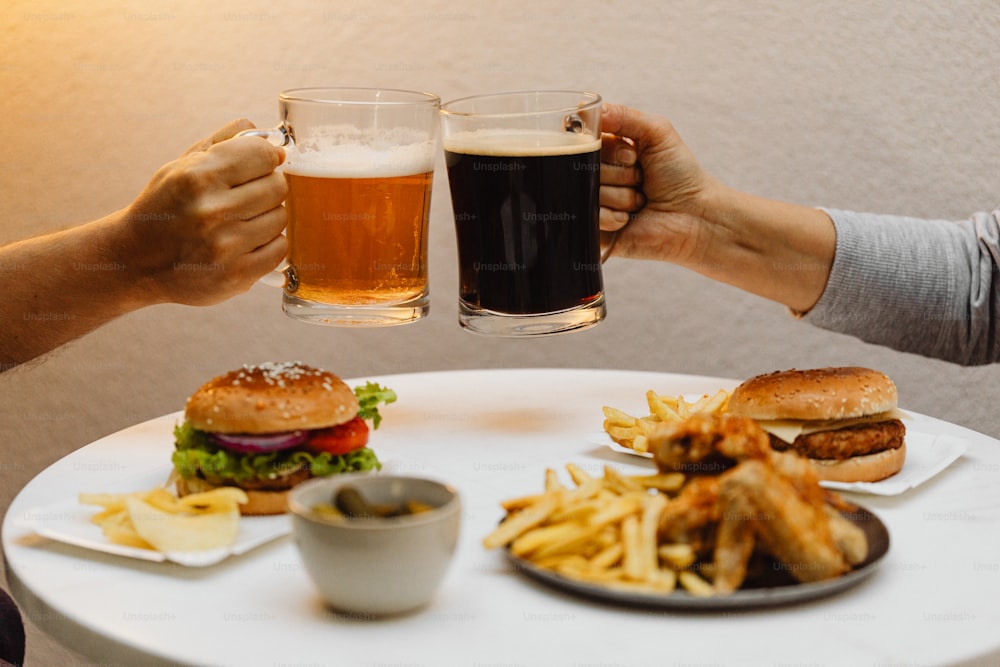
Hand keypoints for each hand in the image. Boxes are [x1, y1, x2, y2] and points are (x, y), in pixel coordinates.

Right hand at [120, 119, 287, 305]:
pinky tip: (247, 241)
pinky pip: (279, 249)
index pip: (263, 155)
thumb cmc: (165, 206)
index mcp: (198, 176)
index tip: (261, 164)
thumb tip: (272, 140)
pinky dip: (269, 243)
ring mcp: (225, 246)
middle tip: (250, 194)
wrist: (135, 259)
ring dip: (268, 216)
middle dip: (268, 186)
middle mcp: (212, 210)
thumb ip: (225, 142)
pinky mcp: (236, 275)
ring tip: (243, 219)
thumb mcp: (182, 164)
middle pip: (277, 186)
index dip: (267, 157)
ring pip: (280, 217)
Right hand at [599, 104, 719, 263]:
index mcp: (608, 151)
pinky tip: (629, 219)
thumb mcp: (657, 132)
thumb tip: (582, 110)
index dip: (609, 148)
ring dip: (621, 196)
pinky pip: (590, 216)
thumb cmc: (680, 173)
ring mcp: (595, 202)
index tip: (632, 155)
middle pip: (584, 166)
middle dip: (619, 172)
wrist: (695, 215)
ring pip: (589, 192)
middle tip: (640, 178)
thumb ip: (623, 115)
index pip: (585, 140)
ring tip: (639, 200)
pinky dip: (614, 217)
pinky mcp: (596, 229)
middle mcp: (598, 175)